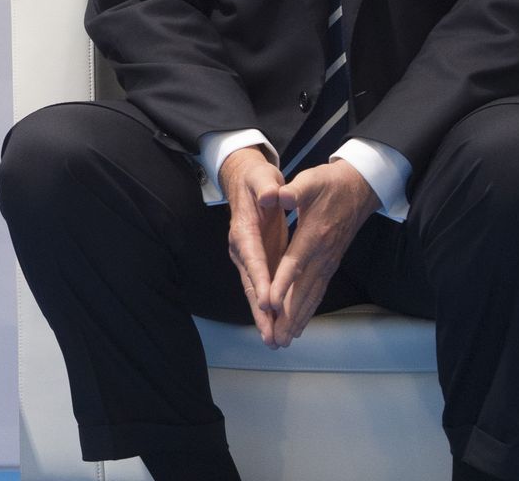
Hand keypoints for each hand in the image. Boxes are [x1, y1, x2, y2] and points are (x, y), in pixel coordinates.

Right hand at [220, 146, 288, 346]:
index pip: (252, 257)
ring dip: (264, 316)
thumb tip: (272, 195)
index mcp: (243, 229)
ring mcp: (248, 257)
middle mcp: (241, 248)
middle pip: (250, 284)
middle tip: (270, 335)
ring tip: (273, 340)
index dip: (260, 280)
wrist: (244, 181)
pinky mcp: (257, 261)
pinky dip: (269, 307)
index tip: (268, 301)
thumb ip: (267, 187)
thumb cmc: (256, 179)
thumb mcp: (262, 178)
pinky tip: (277, 323)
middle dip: (260, 311)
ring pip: (255, 291)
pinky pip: (263, 287)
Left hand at [265, 159, 380, 346]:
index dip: (281, 283)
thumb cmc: (330, 183)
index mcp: (314, 235)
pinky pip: (318, 291)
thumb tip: (280, 195)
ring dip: (298, 318)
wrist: (359, 188)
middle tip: (275, 338)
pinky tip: (299, 324)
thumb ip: (295, 191)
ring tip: (284, 340)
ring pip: (311, 295)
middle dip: (289, 315)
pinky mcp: (330, 264)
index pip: (294, 263)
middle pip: (303, 289)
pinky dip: (308, 309)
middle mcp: (322, 254)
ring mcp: (328, 261)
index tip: (270, 303)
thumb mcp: (310, 180)